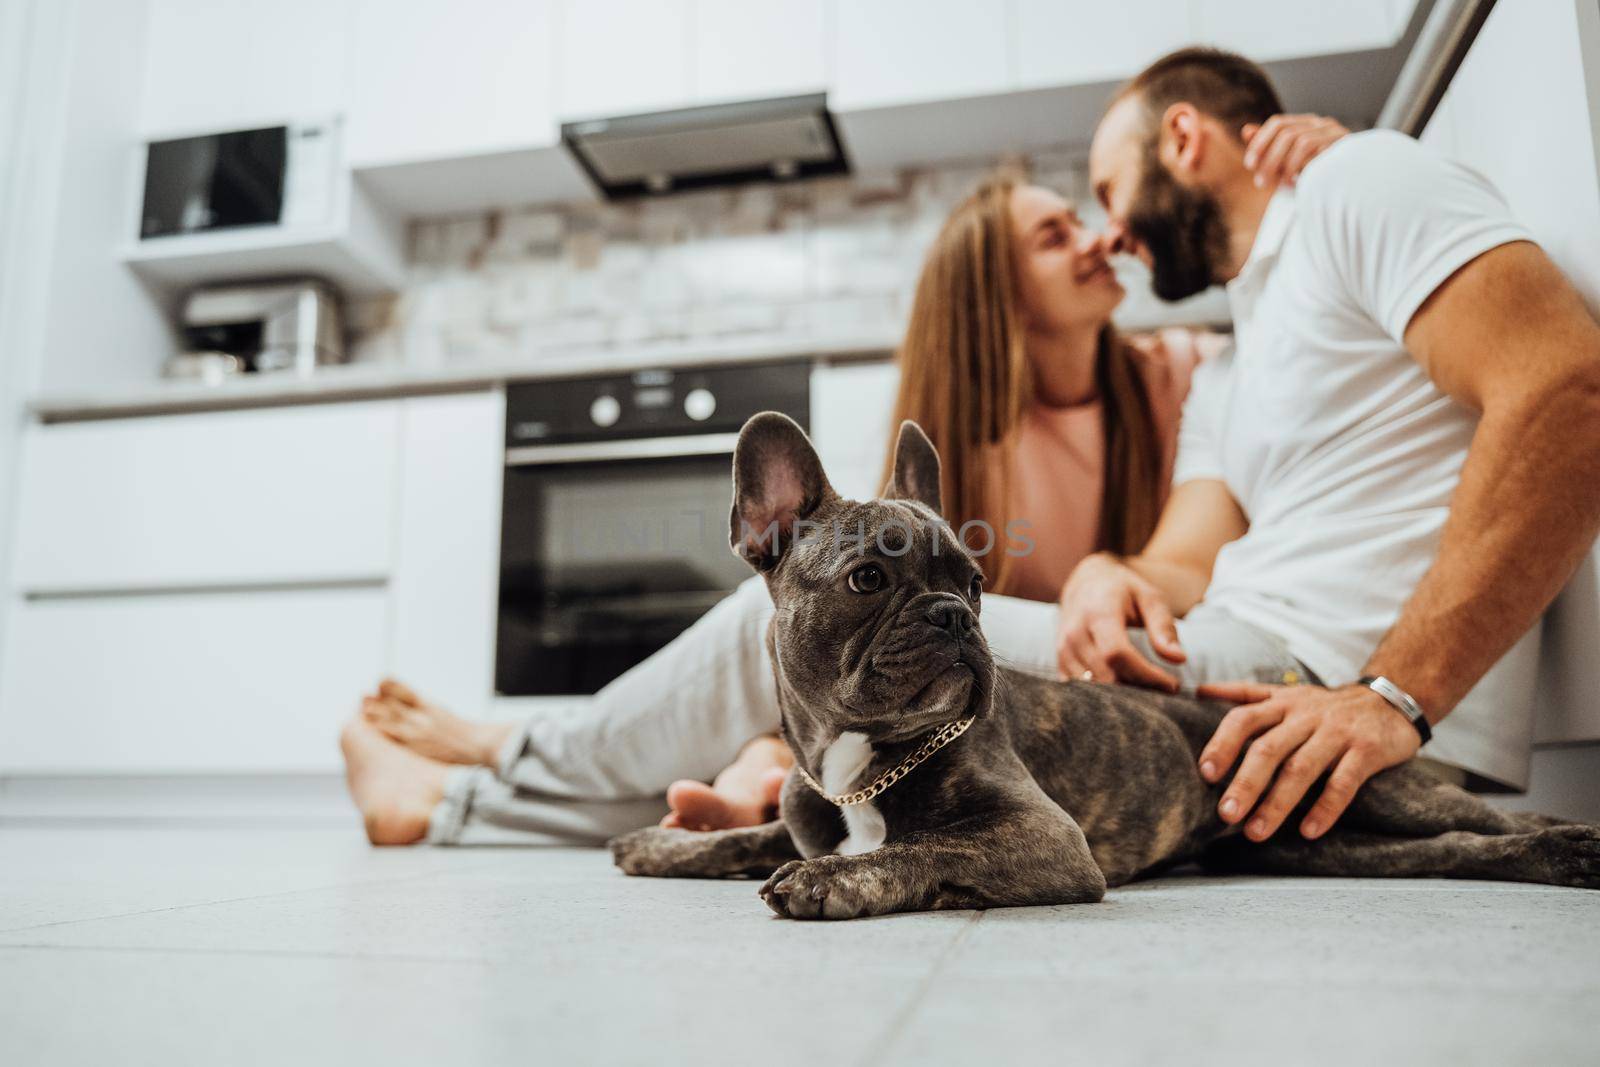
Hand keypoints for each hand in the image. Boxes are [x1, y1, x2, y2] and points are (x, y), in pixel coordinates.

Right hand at [1056, 553, 1184, 690]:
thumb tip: (1179, 659)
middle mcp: (1074, 634)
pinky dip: (1104, 698)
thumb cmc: (1123, 590)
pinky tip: (1127, 692)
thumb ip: (1163, 627)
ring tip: (1148, 692)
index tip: (1172, 685)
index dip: (1146, 675)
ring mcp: (1063, 651)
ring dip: (1122, 698)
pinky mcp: (1060, 664)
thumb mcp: (1149, 598)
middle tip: (1163, 693)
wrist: (1084, 583)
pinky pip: (1081, 691)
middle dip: (1138, 690)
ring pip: (1092, 689)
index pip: (1117, 654)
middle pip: (1105, 676)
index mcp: (1097, 614)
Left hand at [1195, 681, 1422, 840]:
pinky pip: (1344, 782)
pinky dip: (1326, 808)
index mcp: (1282, 704)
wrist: (1390, 701)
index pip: (1244, 719)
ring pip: (1302, 768)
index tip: (1206, 774)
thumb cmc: (1326, 707)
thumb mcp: (1287, 693)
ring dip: (1277, 803)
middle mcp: (1306, 716)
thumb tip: (1200, 690)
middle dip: (1245, 783)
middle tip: (1226, 815)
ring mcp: (1337, 733)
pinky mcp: (1367, 751)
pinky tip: (1308, 831)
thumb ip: (1245, 694)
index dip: (1223, 744)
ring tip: (1256, 832)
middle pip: (1269, 749)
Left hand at [1242, 114, 1349, 188]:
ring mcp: (1335, 133)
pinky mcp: (1345, 146)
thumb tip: (1246, 130)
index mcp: (1306, 123)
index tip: (1249, 165)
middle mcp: (1322, 123)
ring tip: (1281, 184)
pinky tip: (1297, 182)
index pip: (1278, 123)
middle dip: (1269, 159)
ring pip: (1301, 141)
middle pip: (1287, 133)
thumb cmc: (1317, 172)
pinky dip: (1302, 167)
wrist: (1353, 183)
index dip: (1260, 143)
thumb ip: (1269, 147)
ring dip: (1285, 165)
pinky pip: (1318, 152)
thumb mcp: (1287, 162)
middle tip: (1260, 183)